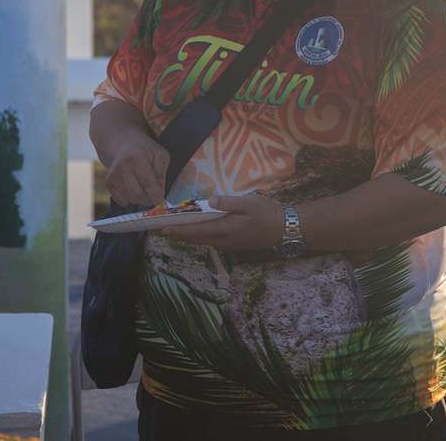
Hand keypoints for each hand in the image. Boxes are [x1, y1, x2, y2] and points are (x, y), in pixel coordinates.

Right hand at [105, 133, 169, 206]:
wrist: (121, 143)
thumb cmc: (143, 150)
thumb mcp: (160, 155)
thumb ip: (162, 174)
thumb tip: (160, 193)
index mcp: (137, 157)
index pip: (148, 184)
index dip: (157, 196)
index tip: (161, 200)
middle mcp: (123, 167)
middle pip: (139, 195)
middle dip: (149, 198)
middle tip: (154, 194)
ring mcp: (114, 175)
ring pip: (131, 200)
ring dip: (140, 198)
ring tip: (143, 186)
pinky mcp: (109, 183)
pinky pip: (122, 201)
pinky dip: (130, 199)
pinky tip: (133, 187)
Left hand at [160, 194, 283, 249]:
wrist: (285, 229)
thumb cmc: (267, 213)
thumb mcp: (249, 203)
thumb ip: (228, 202)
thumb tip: (210, 201)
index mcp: (225, 229)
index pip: (196, 231)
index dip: (178, 230)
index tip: (162, 230)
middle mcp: (223, 240)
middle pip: (195, 238)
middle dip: (177, 234)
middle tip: (160, 230)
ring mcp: (228, 244)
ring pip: (202, 241)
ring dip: (187, 236)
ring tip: (172, 230)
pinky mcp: (233, 244)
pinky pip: (210, 241)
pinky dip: (198, 236)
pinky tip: (194, 232)